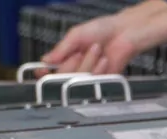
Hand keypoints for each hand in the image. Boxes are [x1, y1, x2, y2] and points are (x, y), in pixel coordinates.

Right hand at [41, 0, 166, 75]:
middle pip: (62, 77)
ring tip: (96, 49)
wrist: (125, 34)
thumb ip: (61, 48)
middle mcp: (76, 66)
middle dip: (70, 64)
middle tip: (79, 52)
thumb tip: (46, 60)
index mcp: (67, 55)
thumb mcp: (77, 35)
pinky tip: (104, 59)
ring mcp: (88, 74)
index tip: (41, 72)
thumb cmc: (104, 29)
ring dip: (87, 63)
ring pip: (78, 79)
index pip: (50, 69)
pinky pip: (92, 81)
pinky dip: (98, 69)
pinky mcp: (100, 80)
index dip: (44, 72)